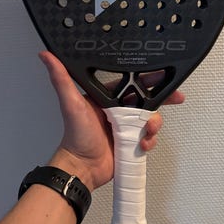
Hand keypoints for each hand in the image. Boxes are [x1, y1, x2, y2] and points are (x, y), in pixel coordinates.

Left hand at [38, 51, 184, 191]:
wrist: (82, 168)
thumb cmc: (76, 135)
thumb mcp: (70, 104)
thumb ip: (61, 80)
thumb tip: (45, 55)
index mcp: (108, 97)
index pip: (133, 82)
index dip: (150, 78)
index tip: (165, 74)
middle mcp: (119, 110)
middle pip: (147, 99)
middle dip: (163, 97)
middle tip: (177, 97)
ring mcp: (127, 127)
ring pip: (151, 118)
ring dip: (154, 123)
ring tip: (147, 131)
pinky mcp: (132, 142)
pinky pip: (149, 137)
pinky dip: (150, 141)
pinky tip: (143, 145)